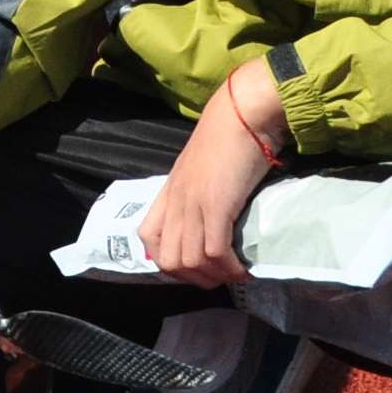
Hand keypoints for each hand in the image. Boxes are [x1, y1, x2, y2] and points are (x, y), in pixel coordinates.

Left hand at [137, 69, 281, 287]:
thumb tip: (216, 219)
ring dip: (214, 276)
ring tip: (235, 275)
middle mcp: (175, 201)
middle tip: (220, 278)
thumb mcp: (205, 170)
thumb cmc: (230, 136)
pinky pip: (214, 250)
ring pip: (189, 260)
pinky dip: (229, 267)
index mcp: (169, 192)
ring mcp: (192, 204)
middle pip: (167, 258)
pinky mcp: (215, 205)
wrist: (242, 114)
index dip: (168, 261)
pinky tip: (244, 269)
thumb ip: (201, 192)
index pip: (147, 238)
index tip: (196, 267)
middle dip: (194, 278)